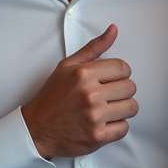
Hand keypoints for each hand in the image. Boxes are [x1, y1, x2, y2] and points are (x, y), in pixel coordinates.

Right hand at [20, 25, 137, 158]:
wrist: (36, 129)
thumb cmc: (51, 98)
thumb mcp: (67, 66)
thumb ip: (93, 48)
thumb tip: (113, 30)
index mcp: (84, 74)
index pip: (123, 68)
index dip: (119, 74)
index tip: (111, 79)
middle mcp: (90, 94)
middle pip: (130, 87)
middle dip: (121, 91)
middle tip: (108, 95)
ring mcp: (94, 117)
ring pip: (131, 107)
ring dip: (122, 108)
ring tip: (107, 108)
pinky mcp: (97, 136)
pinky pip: (124, 128)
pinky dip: (117, 127)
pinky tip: (104, 122)